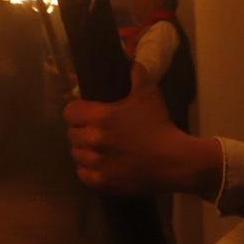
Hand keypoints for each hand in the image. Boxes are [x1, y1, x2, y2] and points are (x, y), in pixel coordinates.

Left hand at [64, 77, 221, 197]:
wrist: (174, 161)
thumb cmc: (159, 126)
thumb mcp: (149, 94)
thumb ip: (136, 73)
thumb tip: (130, 61)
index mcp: (100, 117)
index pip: (69, 112)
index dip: (76, 110)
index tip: (85, 112)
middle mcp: (93, 140)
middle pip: (72, 134)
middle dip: (80, 130)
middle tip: (93, 130)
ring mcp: (96, 163)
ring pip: (76, 154)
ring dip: (84, 150)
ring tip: (96, 148)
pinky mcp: (102, 182)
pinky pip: (83, 174)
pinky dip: (87, 170)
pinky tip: (98, 164)